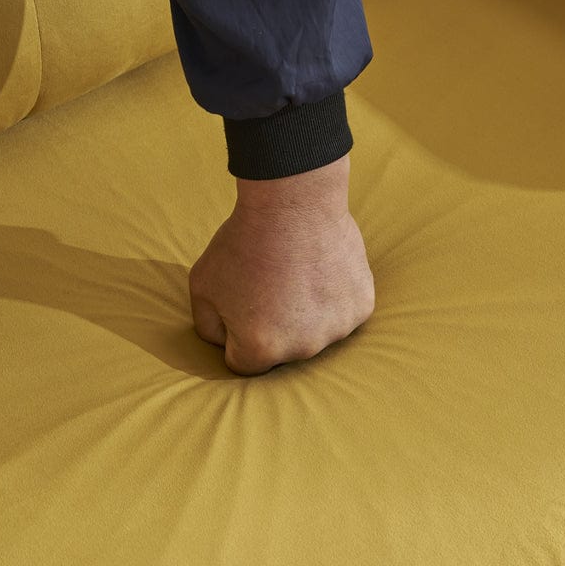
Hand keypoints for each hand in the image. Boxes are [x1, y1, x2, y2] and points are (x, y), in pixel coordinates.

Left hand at [188, 153, 375, 375]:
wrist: (292, 202)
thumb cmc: (243, 242)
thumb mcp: (202, 287)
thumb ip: (208, 328)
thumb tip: (226, 344)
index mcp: (260, 350)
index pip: (242, 363)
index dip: (236, 333)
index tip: (242, 303)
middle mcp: (302, 349)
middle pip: (282, 351)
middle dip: (272, 326)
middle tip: (270, 284)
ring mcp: (337, 329)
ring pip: (315, 333)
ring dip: (305, 314)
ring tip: (296, 275)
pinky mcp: (362, 307)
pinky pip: (341, 313)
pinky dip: (332, 298)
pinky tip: (321, 271)